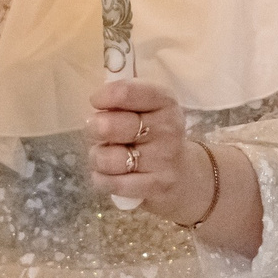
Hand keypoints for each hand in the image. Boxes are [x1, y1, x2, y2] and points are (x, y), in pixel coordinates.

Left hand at [86, 79, 211, 219]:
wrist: (185, 175)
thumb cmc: (155, 135)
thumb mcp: (149, 108)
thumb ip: (124, 100)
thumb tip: (97, 102)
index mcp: (165, 101)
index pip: (125, 92)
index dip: (103, 97)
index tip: (97, 103)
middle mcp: (168, 127)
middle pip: (108, 126)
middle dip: (93, 129)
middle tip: (98, 132)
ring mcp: (164, 158)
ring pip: (107, 158)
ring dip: (97, 157)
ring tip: (104, 156)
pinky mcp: (157, 185)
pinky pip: (113, 183)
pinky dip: (102, 180)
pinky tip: (107, 175)